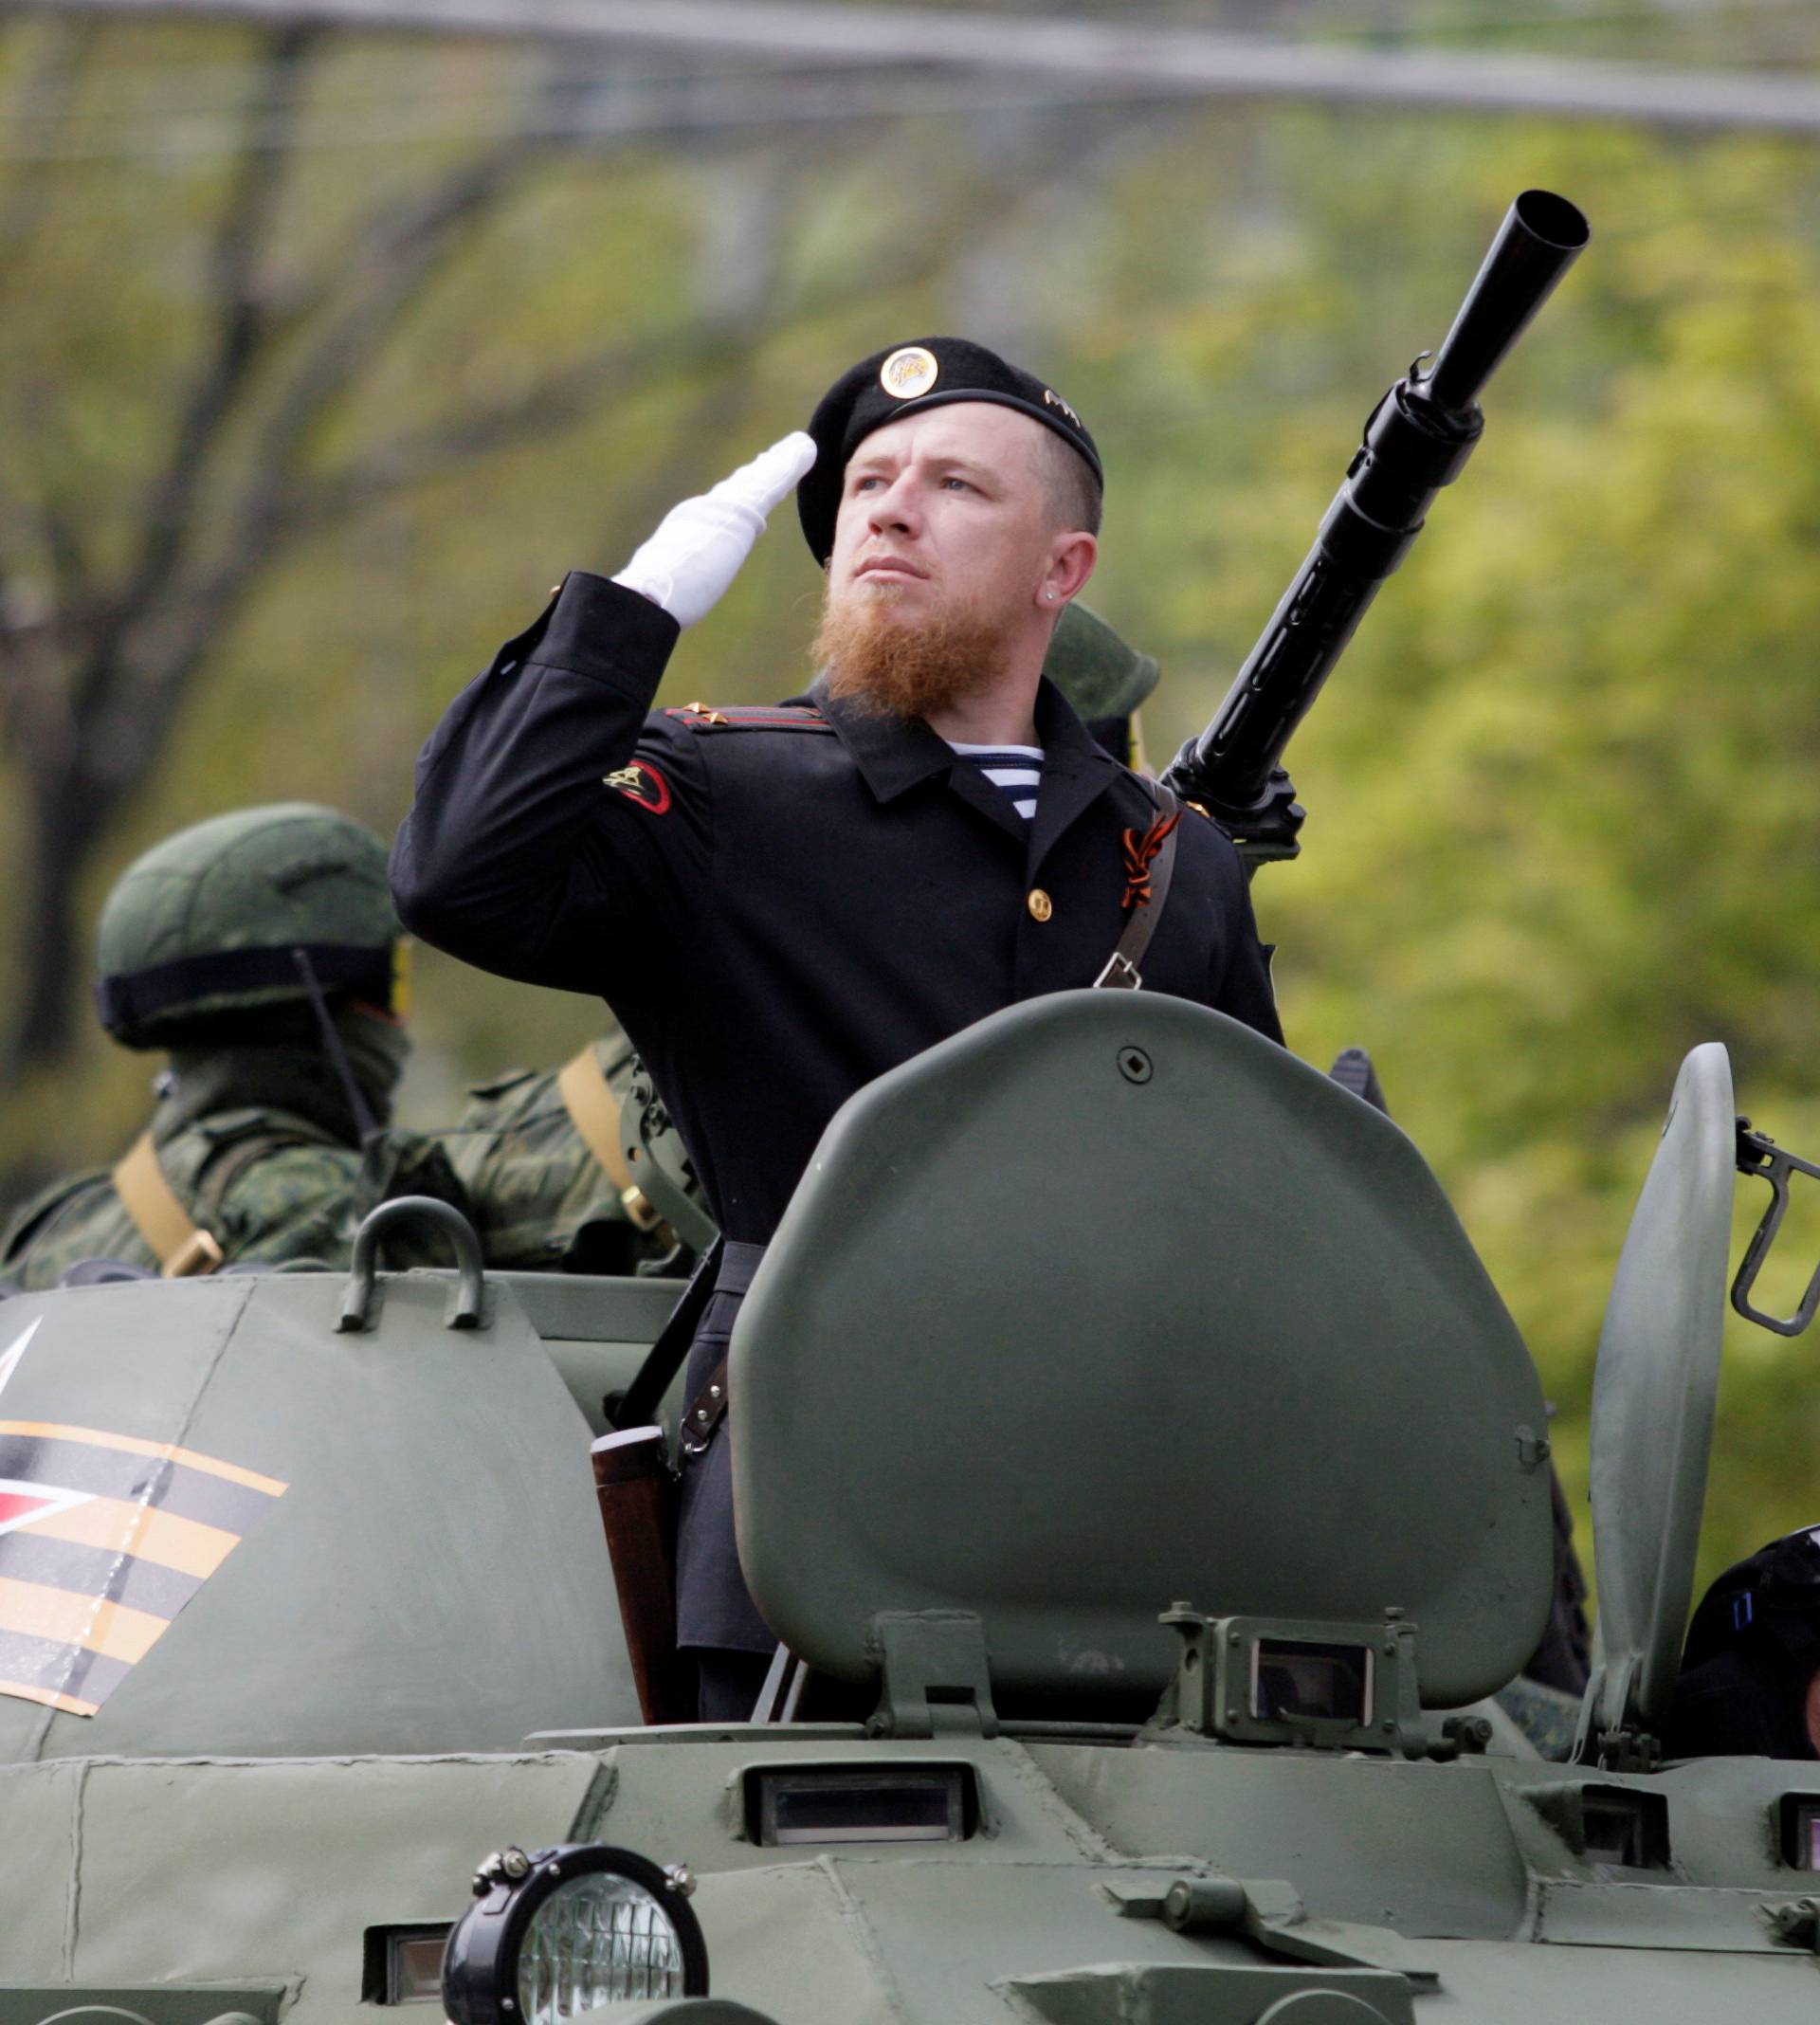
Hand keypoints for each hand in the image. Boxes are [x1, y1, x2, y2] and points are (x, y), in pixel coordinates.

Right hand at [613, 432, 816, 627]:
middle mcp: (705, 511)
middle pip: (740, 489)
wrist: (653, 591)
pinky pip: (773, 484)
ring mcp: (722, 508)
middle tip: (777, 456)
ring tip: (800, 447)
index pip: (719, 510)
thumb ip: (669, 583)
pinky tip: (806, 451)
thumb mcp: (663, 589)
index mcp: (688, 528)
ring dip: (781, 464)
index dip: (737, 495)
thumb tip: (658, 598)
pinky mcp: (741, 512)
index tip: (747, 483)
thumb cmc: (651, 601)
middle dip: (760, 472)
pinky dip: (791, 466)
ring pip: (759, 480)